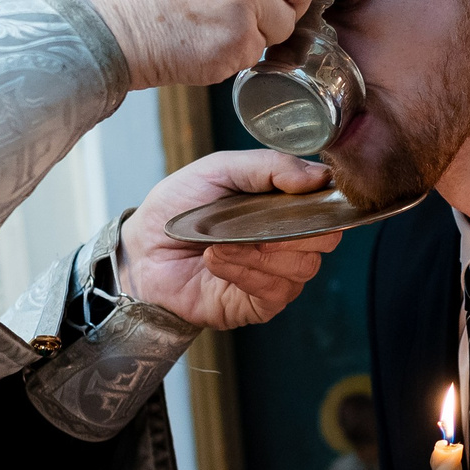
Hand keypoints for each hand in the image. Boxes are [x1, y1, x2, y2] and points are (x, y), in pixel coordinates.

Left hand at [118, 150, 340, 329]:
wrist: (141, 249)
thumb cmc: (178, 208)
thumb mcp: (219, 169)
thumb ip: (268, 166)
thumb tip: (318, 176)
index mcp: (285, 204)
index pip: (328, 204)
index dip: (321, 199)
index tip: (299, 192)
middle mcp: (289, 239)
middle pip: (325, 238)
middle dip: (292, 228)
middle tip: (255, 223)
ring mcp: (277, 273)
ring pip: (303, 266)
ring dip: (260, 252)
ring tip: (221, 243)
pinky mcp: (260, 304)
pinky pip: (276, 291)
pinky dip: (246, 272)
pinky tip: (218, 261)